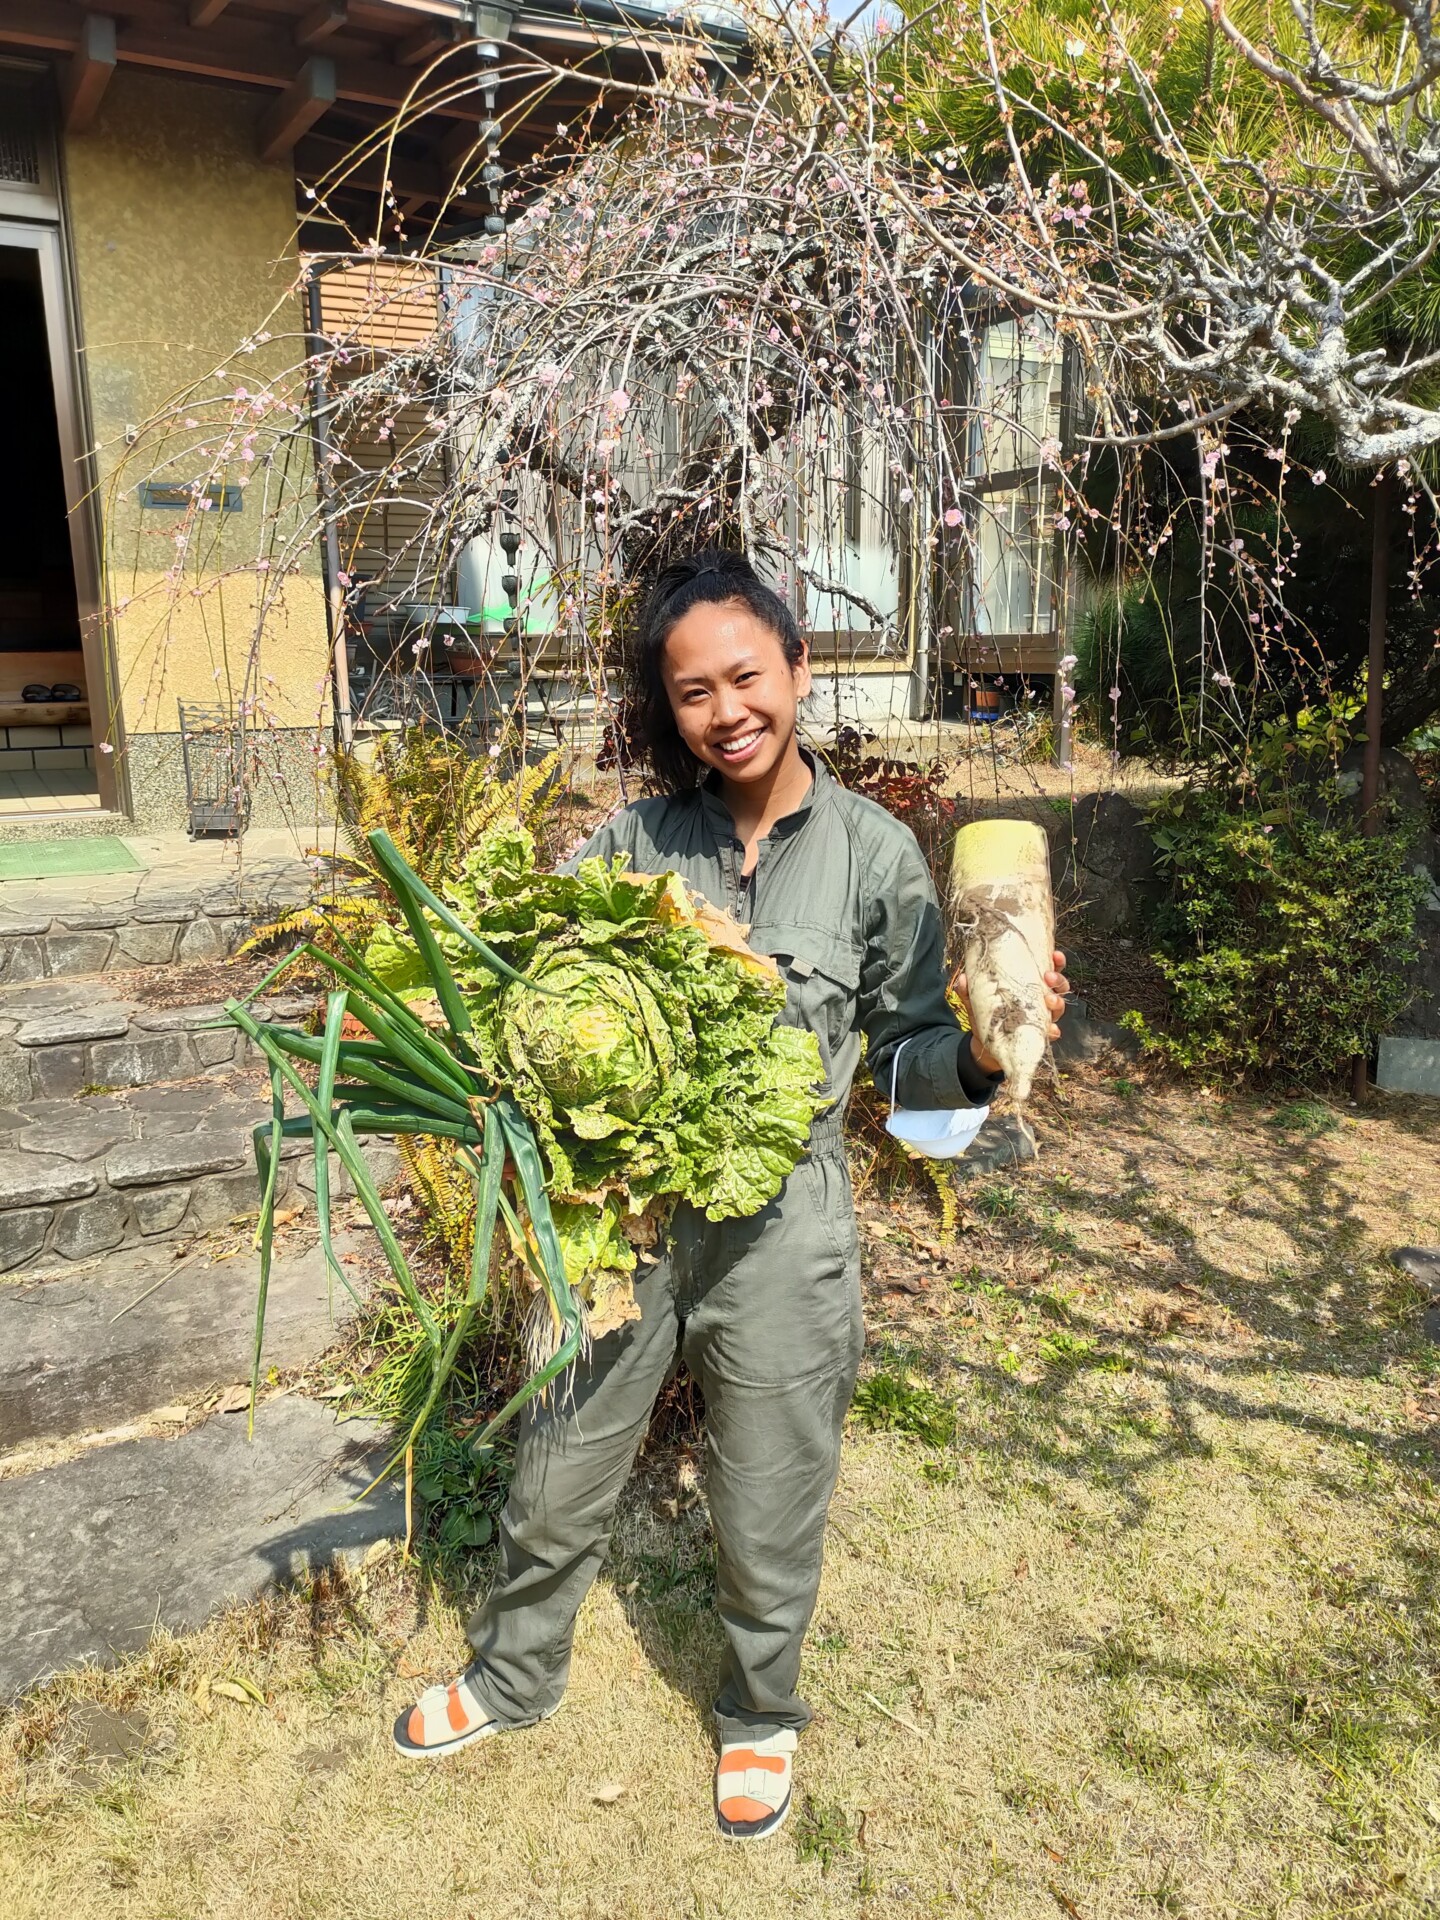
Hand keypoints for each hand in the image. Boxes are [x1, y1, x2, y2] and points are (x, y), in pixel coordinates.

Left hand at [952, 950, 1069, 1076]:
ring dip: (1058, 1002)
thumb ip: (970, 990)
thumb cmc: (987, 1014)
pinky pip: (1052, 1033)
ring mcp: (1042, 1018)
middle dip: (1058, 979)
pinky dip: (1053, 1031)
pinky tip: (1050, 1029)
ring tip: (1049, 1000)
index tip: (1056, 954)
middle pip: (1059, 986)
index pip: (1048, 969)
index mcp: (1030, 984)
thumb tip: (962, 977)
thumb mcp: (977, 1000)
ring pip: (1059, 1007)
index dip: (1056, 961)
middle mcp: (1040, 1000)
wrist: (985, 1044)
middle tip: (1048, 977)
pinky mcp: (1039, 1035)